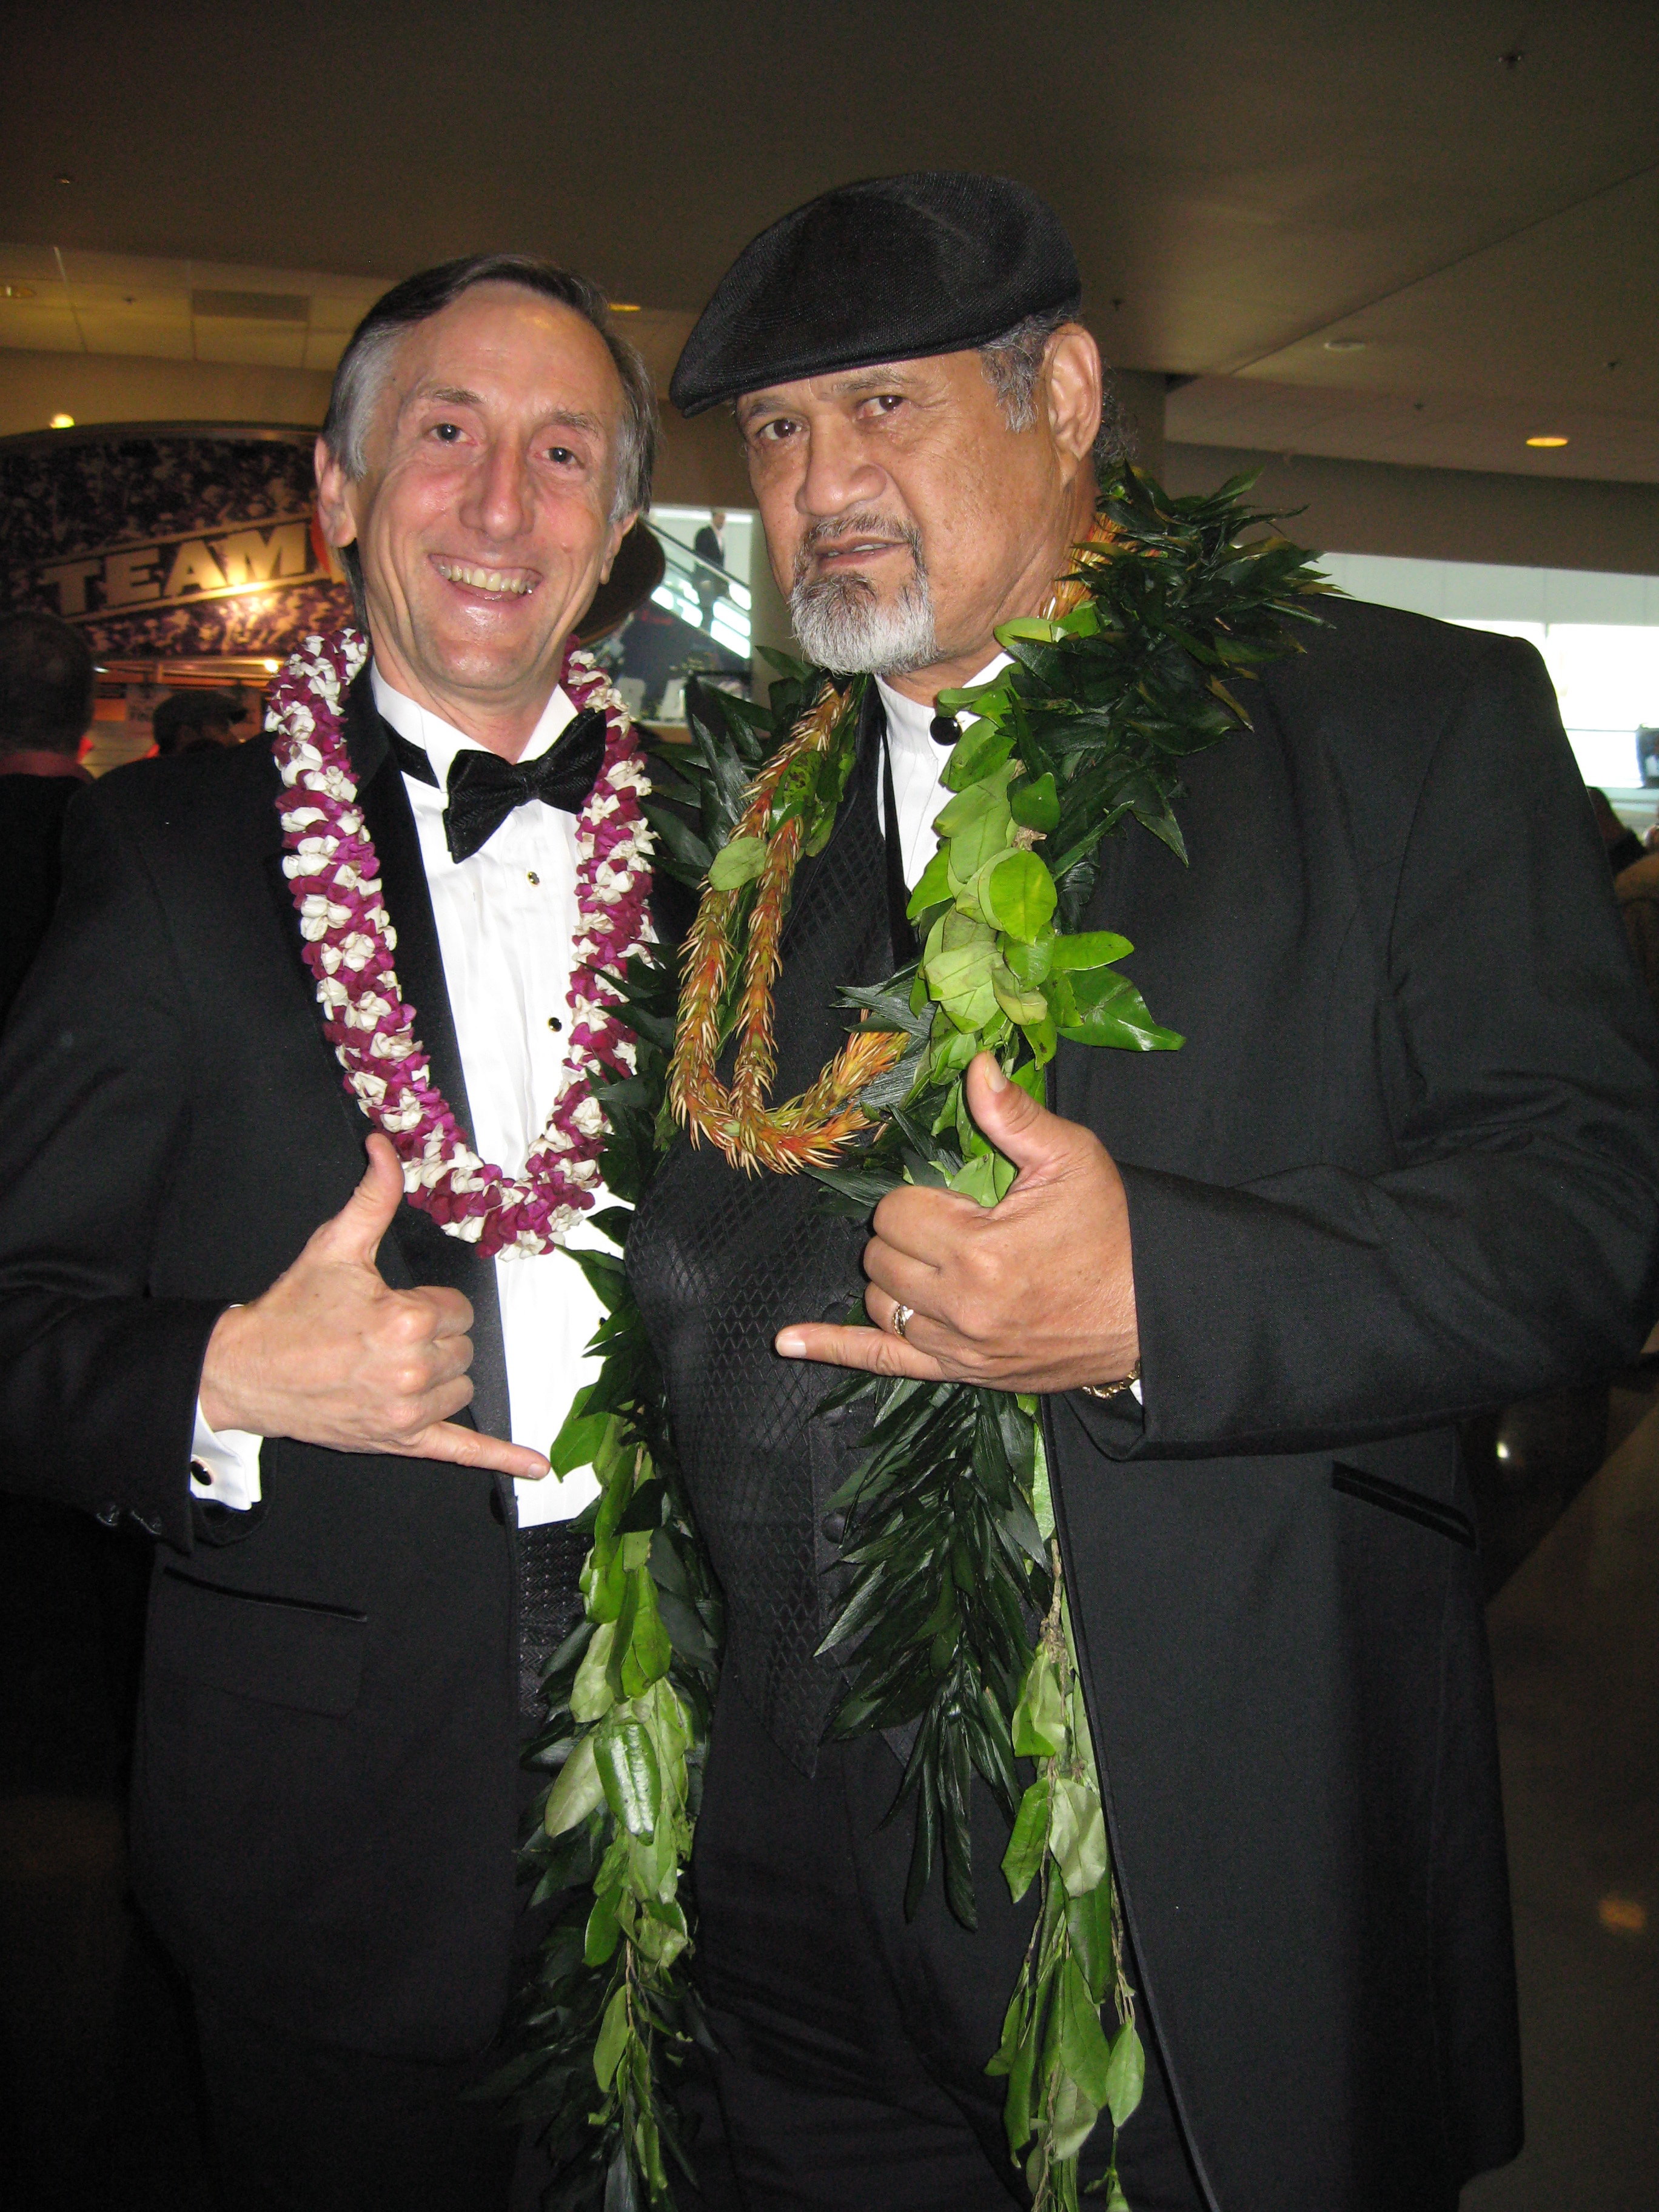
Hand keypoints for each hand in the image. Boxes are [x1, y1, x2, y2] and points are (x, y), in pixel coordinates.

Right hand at [199, 1133, 548, 1479]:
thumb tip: (387, 1146)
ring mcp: (407, 1413)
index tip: (392, 1308)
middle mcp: (413, 1369)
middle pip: (463, 1349)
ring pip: (462, 1388)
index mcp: (406, 1319)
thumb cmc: (292, 1310)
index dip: (429, 1306)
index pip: (458, 1310)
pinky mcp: (400, 1441)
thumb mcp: (335, 1245)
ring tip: (391, 1368)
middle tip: (384, 1337)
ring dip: (438, 1378)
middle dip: (434, 1340)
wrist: (247, 1370)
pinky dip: (500, 1458)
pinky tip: (536, 1466)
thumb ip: (374, 1196)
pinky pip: (462, 1451)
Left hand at [776, 1053, 1137, 1393]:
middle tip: (948, 1224)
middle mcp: (960, 1304)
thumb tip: (975, 1065)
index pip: (897, 1212)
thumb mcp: (1073, 1160)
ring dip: (893, 1279)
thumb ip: (1014, 1116)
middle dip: (904, 1234)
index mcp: (979, 1249)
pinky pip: (883, 1364)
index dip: (918, 1198)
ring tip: (931, 1262)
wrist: (1152, 1310)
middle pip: (881, 1258)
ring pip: (880, 1305)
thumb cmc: (1113, 1232)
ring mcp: (958, 1346)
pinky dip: (832, 1349)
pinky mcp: (963, 1373)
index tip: (955, 1198)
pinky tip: (787, 1341)